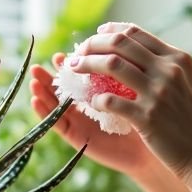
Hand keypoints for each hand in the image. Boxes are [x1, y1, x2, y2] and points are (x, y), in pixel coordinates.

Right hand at [29, 54, 163, 179]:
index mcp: (102, 93)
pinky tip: (35, 101)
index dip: (75, 61)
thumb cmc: (154, 118)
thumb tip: (125, 41)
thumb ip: (129, 71)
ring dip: (42, 90)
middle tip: (49, 60)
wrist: (157, 151)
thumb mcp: (140, 90)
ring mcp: (83, 122)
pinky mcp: (79, 138)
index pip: (84, 74)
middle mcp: (89, 106)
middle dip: (54, 72)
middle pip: (66, 86)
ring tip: (33, 79)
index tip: (71, 49)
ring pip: (57, 103)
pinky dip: (45, 112)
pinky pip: (58, 124)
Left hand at [63, 23, 191, 183]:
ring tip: (75, 70)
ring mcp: (158, 93)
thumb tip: (135, 54)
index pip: (136, 33)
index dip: (111, 31)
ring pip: (111, 64)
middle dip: (92, 44)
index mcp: (178, 58)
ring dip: (87, 64)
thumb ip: (165, 67)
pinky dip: (96, 99)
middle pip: (119, 43)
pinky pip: (110, 100)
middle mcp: (169, 70)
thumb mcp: (187, 84)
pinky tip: (93, 103)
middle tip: (79, 53)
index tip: (97, 34)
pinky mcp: (147, 117)